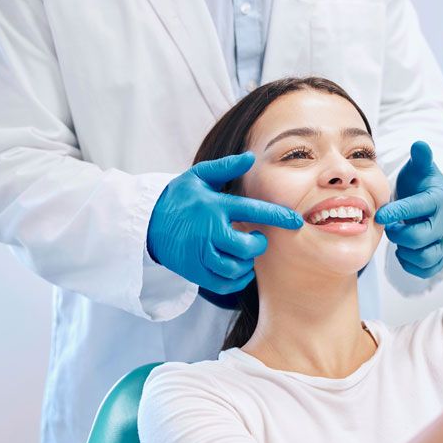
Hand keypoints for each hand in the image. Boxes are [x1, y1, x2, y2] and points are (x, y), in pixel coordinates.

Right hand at [147, 152, 302, 293]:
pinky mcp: (193, 271)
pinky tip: (239, 269)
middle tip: (257, 239)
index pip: (253, 211)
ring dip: (248, 264)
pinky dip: (237, 280)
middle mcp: (208, 231)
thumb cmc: (178, 197)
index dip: (278, 216)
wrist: (145, 222)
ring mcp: (199, 254)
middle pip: (246, 247)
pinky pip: (223, 284)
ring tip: (245, 254)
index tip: (296, 222)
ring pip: (235, 268)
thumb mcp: (198, 176)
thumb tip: (251, 158)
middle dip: (259, 244)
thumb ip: (225, 167)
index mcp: (214, 206)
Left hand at [374, 141, 442, 278]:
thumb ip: (420, 158)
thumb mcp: (420, 169)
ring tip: (398, 238)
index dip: (398, 212)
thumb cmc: (423, 186)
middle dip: (399, 234)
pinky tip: (403, 251)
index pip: (418, 208)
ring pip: (426, 257)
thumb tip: (419, 144)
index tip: (380, 214)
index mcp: (438, 200)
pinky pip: (427, 269)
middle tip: (390, 227)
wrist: (437, 204)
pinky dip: (412, 264)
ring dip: (406, 251)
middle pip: (420, 237)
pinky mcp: (441, 256)